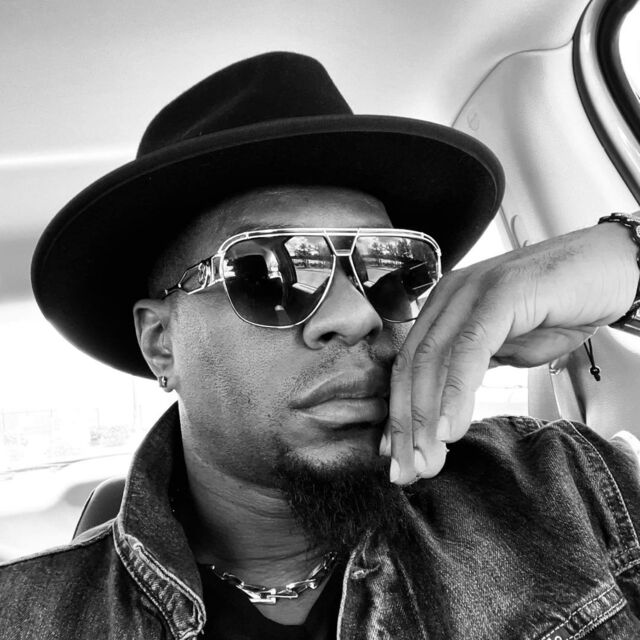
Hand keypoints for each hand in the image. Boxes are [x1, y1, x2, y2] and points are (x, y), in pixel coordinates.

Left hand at [380, 221, 639, 484]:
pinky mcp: (501, 293)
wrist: (613, 270)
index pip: (410, 364)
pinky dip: (455, 391)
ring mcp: (473, 290)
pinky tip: (450, 427)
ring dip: (426, 416)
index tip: (397, 454)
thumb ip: (474, 368)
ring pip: (433, 359)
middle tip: (408, 470)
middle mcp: (450, 295)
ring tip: (427, 458)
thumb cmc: (561, 308)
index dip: (400, 412)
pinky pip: (469, 349)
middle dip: (406, 423)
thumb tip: (444, 407)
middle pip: (412, 365)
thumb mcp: (508, 347)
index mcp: (445, 306)